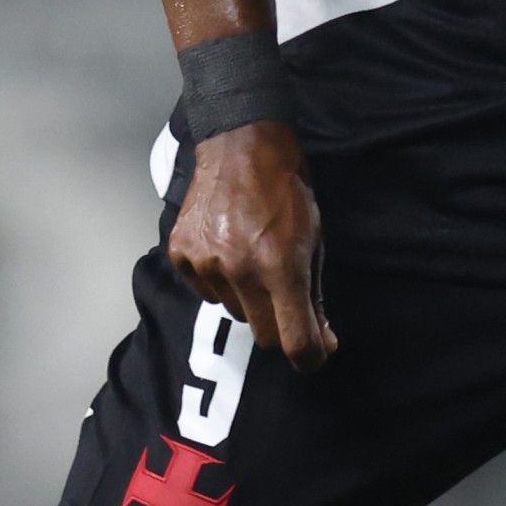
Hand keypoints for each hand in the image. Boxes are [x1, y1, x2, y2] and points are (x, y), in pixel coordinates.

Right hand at [167, 120, 337, 367]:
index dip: (309, 357)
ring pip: (234, 312)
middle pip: (263, 334)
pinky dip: (220, 281)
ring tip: (253, 259)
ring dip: (248, 299)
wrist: (240, 147)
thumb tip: (323, 341)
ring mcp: (206, 263)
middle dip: (280, 325)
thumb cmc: (287, 191)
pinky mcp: (182, 254)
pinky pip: (205, 291)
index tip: (313, 357)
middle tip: (285, 300)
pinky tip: (228, 250)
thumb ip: (315, 294)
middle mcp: (240, 271)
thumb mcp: (314, 240)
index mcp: (280, 267)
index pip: (294, 338)